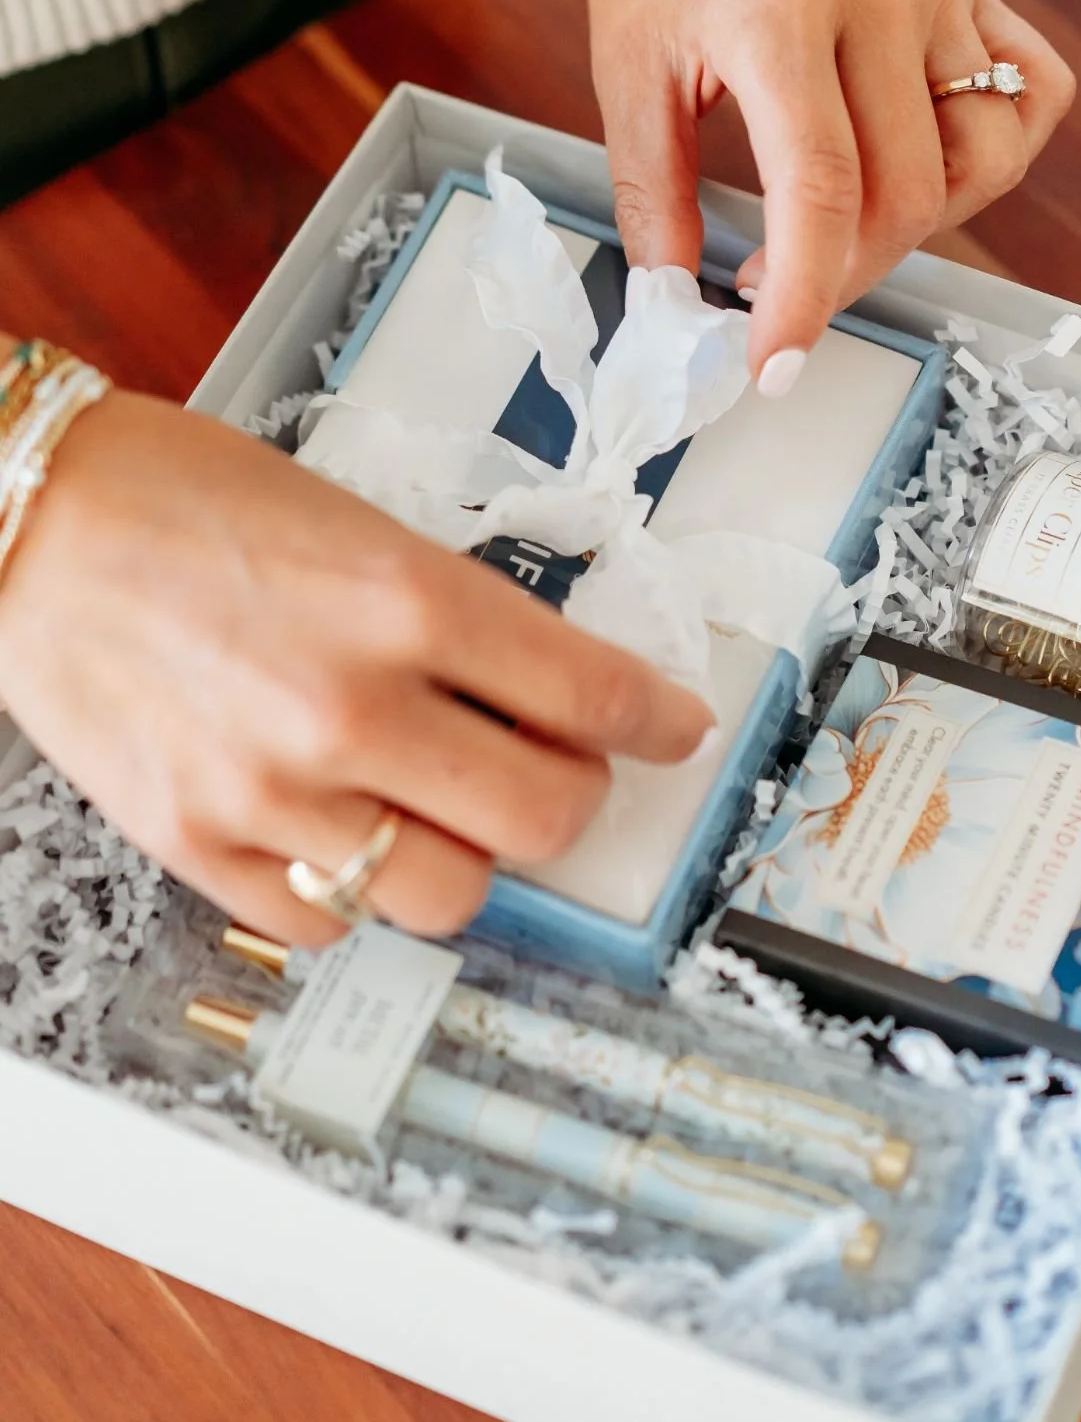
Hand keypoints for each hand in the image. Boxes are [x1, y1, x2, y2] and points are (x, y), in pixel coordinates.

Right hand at [0, 391, 710, 943]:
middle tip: (560, 772)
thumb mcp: (357, 523)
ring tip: (443, 806)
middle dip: (576, 799)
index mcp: (406, 598)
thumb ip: (456, 617)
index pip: (590, 692)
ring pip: (452, 893)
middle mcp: (354, 705)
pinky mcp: (203, 847)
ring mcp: (276, 790)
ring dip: (470, 855)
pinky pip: (332, 922)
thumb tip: (550, 697)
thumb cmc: (183, 499)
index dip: (657, 721)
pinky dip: (358, 889)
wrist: (31, 526)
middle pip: (544, 818)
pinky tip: (344, 829)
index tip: (675, 730)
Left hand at [584, 0, 1074, 386]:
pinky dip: (996, 154)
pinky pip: (1032, 96)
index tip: (774, 367)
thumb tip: (677, 306)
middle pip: (904, 195)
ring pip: (979, 163)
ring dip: (917, 226)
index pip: (819, 192)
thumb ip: (650, 191)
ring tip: (840, 222)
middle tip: (775, 288)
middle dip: (843, 274)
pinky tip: (925, 163)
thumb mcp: (626, 62)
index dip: (804, 299)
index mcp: (775, 12)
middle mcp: (876, 0)